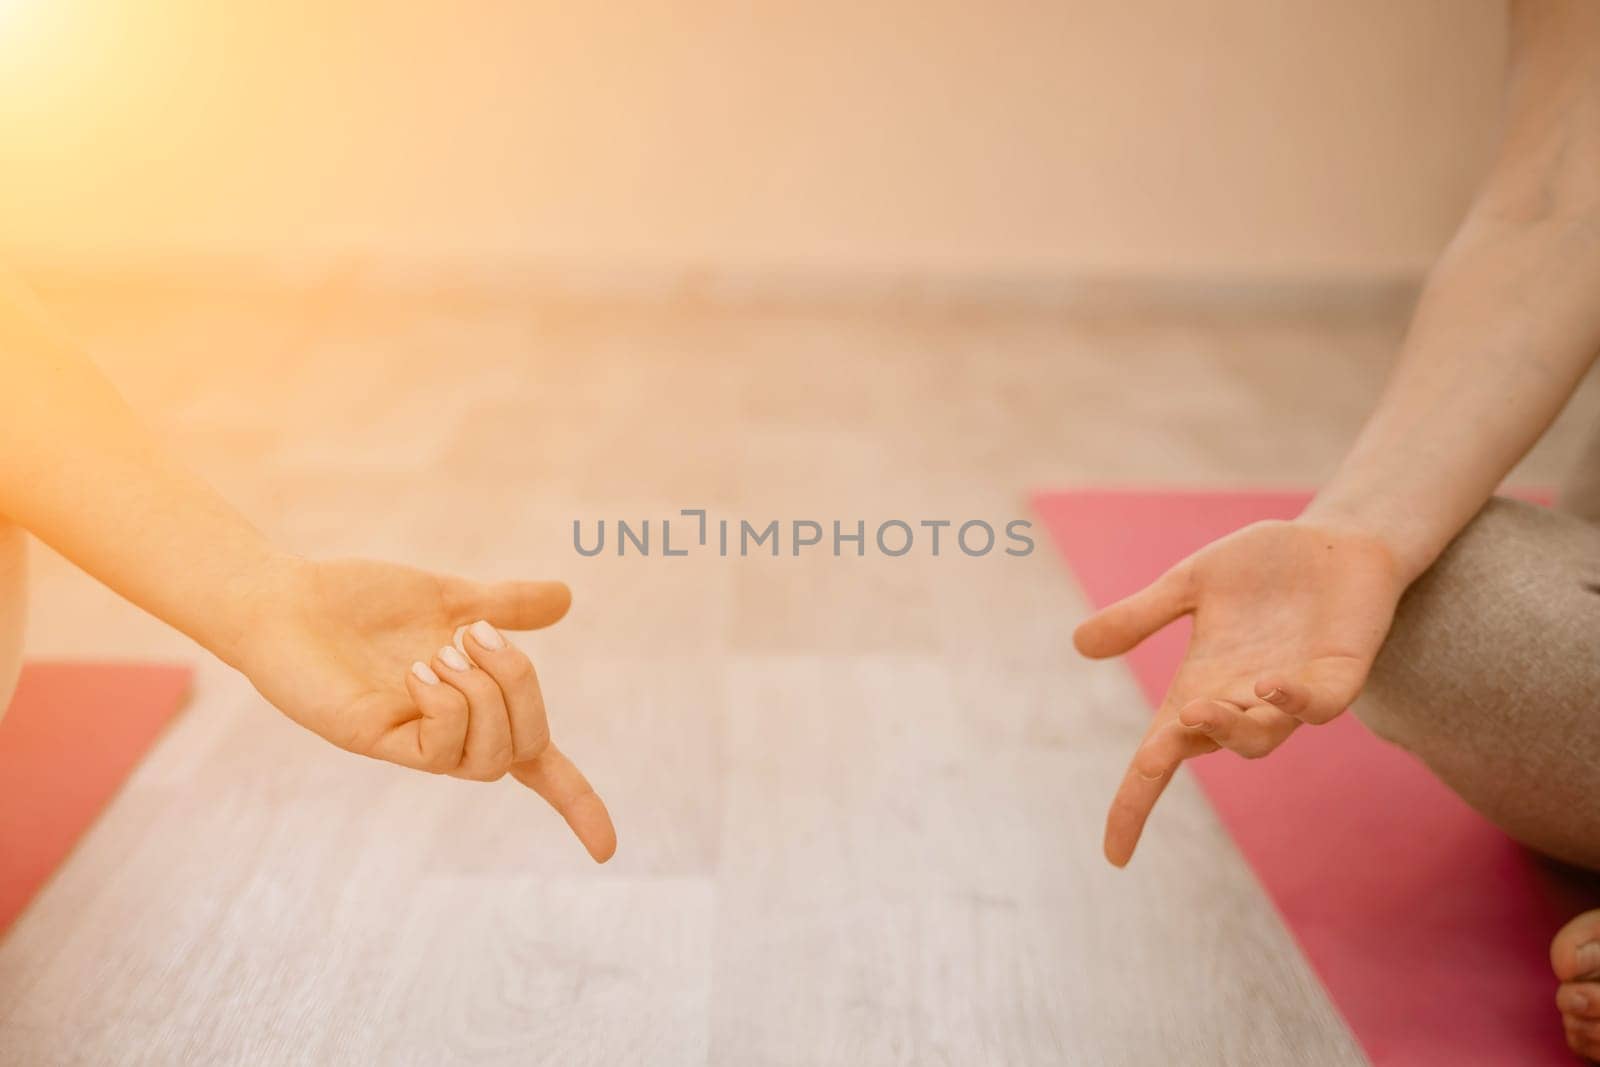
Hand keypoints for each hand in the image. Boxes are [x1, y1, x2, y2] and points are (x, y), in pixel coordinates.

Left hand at [234, 557, 614, 861]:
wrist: (287, 598)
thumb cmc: (361, 602)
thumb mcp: (451, 597)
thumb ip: (507, 605)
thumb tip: (565, 598)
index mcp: (474, 710)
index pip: (539, 768)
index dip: (578, 806)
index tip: (607, 851)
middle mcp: (448, 736)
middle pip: (525, 746)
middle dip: (523, 686)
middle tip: (477, 632)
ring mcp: (411, 743)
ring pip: (488, 755)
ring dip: (485, 694)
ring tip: (444, 649)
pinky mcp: (374, 741)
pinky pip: (438, 748)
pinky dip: (445, 706)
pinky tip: (418, 672)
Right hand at [1073, 519, 1403, 865]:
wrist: (1338, 539)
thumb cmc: (1265, 567)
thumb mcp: (1189, 584)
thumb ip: (1140, 615)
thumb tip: (1078, 645)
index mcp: (1202, 686)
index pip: (1158, 757)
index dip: (1135, 806)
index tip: (1114, 855)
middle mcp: (1243, 700)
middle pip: (1206, 746)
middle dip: (1184, 745)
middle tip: (1171, 730)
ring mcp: (1293, 694)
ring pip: (1260, 738)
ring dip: (1230, 729)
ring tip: (1203, 707)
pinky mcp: (1339, 676)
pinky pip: (1320, 707)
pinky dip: (1294, 703)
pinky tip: (1270, 685)